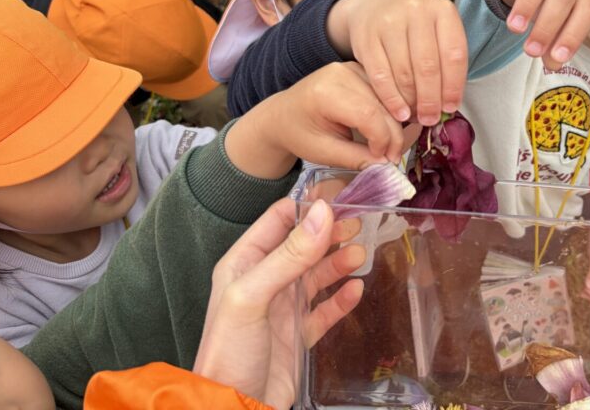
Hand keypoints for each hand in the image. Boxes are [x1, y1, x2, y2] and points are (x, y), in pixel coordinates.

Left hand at [193, 198, 364, 409]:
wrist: (234, 408)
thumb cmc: (229, 352)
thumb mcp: (253, 296)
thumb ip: (289, 255)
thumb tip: (323, 213)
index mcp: (244, 264)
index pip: (279, 220)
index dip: (309, 209)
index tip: (340, 201)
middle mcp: (265, 281)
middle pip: (304, 245)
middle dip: (330, 234)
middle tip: (358, 225)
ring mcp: (282, 308)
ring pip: (318, 275)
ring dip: (339, 263)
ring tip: (360, 256)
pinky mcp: (298, 334)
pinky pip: (325, 309)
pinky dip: (342, 298)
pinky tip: (356, 289)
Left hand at [226, 62, 414, 178]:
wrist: (282, 115)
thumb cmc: (299, 134)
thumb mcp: (323, 152)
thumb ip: (356, 158)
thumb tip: (387, 165)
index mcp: (325, 92)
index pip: (368, 114)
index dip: (383, 138)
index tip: (385, 159)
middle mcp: (340, 73)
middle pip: (381, 105)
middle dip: (392, 134)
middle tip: (393, 158)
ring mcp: (350, 68)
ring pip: (387, 98)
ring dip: (394, 124)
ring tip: (388, 147)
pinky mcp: (358, 69)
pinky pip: (383, 92)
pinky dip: (389, 112)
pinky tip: (386, 130)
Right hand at [327, 0, 467, 125]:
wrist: (373, 6)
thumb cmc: (413, 26)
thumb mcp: (436, 30)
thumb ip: (445, 59)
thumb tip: (448, 105)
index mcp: (442, 10)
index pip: (454, 54)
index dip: (454, 86)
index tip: (451, 107)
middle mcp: (416, 11)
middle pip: (428, 66)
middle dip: (431, 99)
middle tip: (431, 119)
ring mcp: (389, 22)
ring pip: (404, 73)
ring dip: (412, 101)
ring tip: (416, 116)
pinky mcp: (366, 37)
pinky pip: (381, 75)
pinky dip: (391, 99)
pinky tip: (398, 112)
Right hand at [492, 0, 589, 69]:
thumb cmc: (548, 3)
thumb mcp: (556, 25)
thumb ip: (555, 44)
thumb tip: (553, 64)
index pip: (587, 10)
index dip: (573, 35)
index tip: (556, 58)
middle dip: (547, 26)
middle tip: (531, 51)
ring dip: (528, 3)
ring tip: (514, 29)